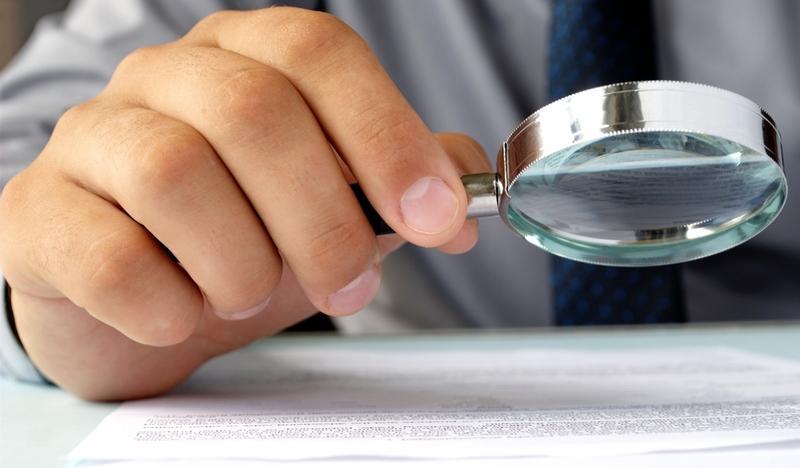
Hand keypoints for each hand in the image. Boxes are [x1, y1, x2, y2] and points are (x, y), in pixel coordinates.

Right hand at [0, 8, 489, 399]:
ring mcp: (92, 138)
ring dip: (243, 263)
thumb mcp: (329, 207)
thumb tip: (462, 207)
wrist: (137, 297)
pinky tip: (184, 316)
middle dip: (323, 220)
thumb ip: (394, 189)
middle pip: (254, 112)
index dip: (385, 133)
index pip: (317, 53)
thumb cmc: (241, 239)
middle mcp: (163, 79)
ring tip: (251, 295)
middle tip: (350, 288)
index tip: (434, 216)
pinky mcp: (41, 213)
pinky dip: (168, 302)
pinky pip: (108, 254)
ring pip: (175, 173)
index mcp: (243, 59)